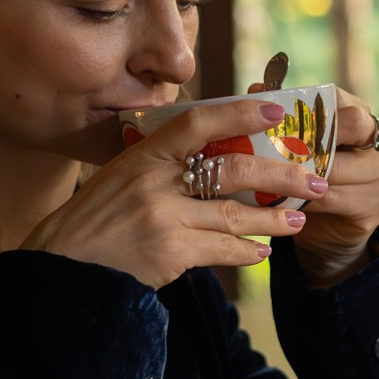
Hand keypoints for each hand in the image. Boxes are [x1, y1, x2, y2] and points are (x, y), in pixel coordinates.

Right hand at [19, 99, 328, 288]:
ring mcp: (163, 217)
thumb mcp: (120, 177)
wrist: (64, 268)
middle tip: (314, 180)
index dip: (239, 113)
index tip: (275, 110)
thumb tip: (213, 151)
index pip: (197, 122)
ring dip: (274, 219)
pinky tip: (263, 252)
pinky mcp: (169, 252)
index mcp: (143, 154)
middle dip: (281, 176)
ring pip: (236, 215)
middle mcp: (154, 181)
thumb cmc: (95, 220)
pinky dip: (247, 251)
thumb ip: (161, 162)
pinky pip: (222, 249)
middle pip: (234, 170)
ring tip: (299, 219)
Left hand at [247, 82, 378, 286]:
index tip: (277, 118)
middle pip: (351, 125)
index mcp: (362, 118)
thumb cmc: (310, 177)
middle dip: (311, 137)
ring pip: (337, 168)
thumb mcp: (298, 146)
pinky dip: (304, 200)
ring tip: (271, 177)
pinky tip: (284, 201)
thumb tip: (257, 88)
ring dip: (301, 174)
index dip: (309, 108)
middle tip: (279, 148)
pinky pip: (333, 199)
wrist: (327, 229)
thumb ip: (283, 118)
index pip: (339, 100)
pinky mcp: (376, 206)